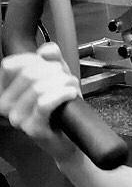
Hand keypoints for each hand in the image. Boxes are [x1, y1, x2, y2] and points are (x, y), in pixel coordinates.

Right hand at [0, 43, 80, 161]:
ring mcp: (17, 118)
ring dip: (62, 82)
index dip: (35, 60)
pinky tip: (70, 93)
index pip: (11, 65)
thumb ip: (53, 60)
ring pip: (38, 87)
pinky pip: (45, 103)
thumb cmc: (61, 108)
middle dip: (53, 71)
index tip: (50, 64)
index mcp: (6, 91)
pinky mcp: (32, 128)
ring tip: (71, 86)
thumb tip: (46, 49)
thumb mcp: (57, 77)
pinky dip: (61, 93)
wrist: (70, 137)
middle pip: (28, 74)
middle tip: (65, 77)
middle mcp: (6, 105)